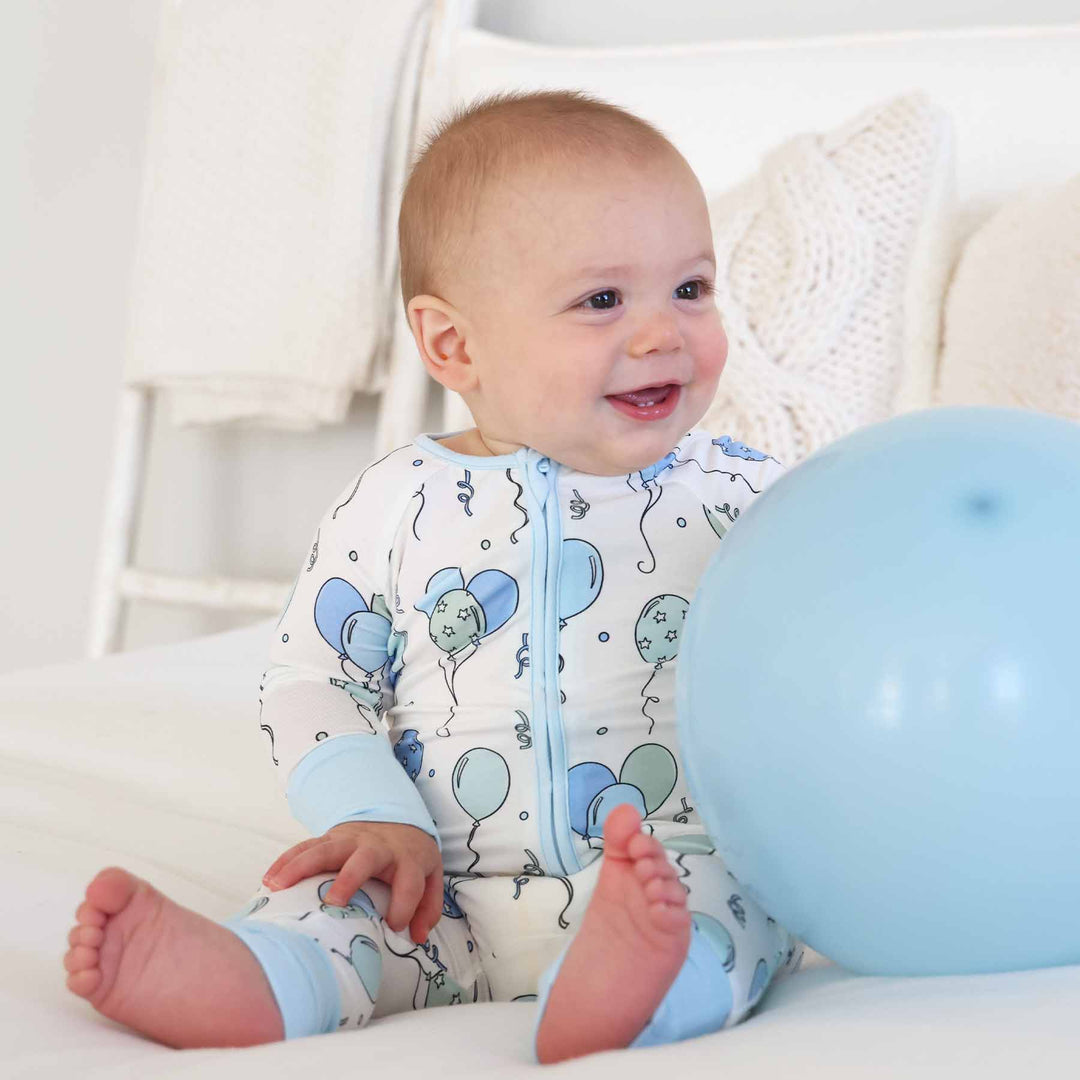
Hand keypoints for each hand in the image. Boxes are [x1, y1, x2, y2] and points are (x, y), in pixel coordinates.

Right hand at [262, 821, 442, 944]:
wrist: (397, 819)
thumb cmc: (410, 858)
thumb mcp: (430, 876)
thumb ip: (428, 908)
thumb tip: (417, 938)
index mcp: (407, 858)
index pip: (409, 881)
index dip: (404, 904)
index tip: (393, 926)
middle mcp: (378, 847)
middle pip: (365, 858)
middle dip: (350, 878)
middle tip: (333, 902)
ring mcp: (351, 840)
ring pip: (326, 848)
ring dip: (302, 866)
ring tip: (278, 887)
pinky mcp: (330, 838)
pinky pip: (306, 845)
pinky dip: (287, 861)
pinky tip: (269, 879)